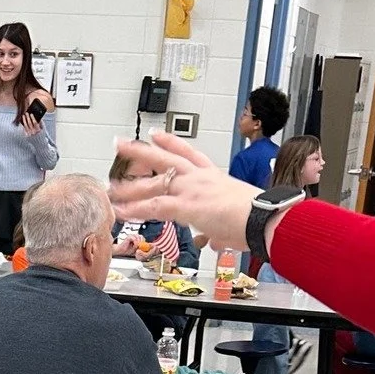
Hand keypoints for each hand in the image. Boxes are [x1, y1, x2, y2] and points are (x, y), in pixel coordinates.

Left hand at [19, 111, 42, 135]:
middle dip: (28, 117)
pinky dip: (23, 125)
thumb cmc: (42, 135)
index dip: (33, 118)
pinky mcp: (26, 137)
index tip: (31, 114)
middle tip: (26, 113)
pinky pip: (24, 129)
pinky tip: (23, 121)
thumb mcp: (44, 129)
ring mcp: (29, 135)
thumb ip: (41, 123)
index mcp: (38, 130)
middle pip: (29, 123)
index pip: (35, 123)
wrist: (39, 144)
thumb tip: (39, 116)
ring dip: (24, 120)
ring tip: (23, 116)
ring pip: (25, 126)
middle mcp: (33, 133)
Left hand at [111, 134, 259, 252]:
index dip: (170, 141)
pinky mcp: (187, 207)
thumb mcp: (235, 217)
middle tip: (120, 145)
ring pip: (153, 183)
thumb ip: (220, 229)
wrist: (264, 219)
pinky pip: (154, 207)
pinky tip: (120, 211)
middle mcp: (200, 178)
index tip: (156, 134)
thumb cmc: (257, 218)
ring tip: (110, 187)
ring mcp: (192, 190)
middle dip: (139, 151)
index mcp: (213, 176)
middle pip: (164, 159)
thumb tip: (218, 239)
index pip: (188, 153)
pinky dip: (135, 209)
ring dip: (129, 186)